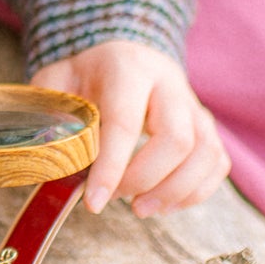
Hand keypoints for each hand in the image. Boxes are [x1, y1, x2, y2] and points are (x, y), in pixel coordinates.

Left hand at [33, 38, 226, 216]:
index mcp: (128, 69)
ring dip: (175, 192)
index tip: (94, 202)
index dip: (111, 167)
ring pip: (205, 153)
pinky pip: (217, 163)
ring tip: (140, 208)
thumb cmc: (86, 76)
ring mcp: (193, 105)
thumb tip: (47, 161)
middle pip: (177, 140)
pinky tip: (165, 203)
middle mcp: (169, 84)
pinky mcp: (206, 126)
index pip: (125, 122)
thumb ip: (50, 116)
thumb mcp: (55, 83)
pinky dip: (196, 192)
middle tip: (115, 198)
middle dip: (145, 180)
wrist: (123, 54)